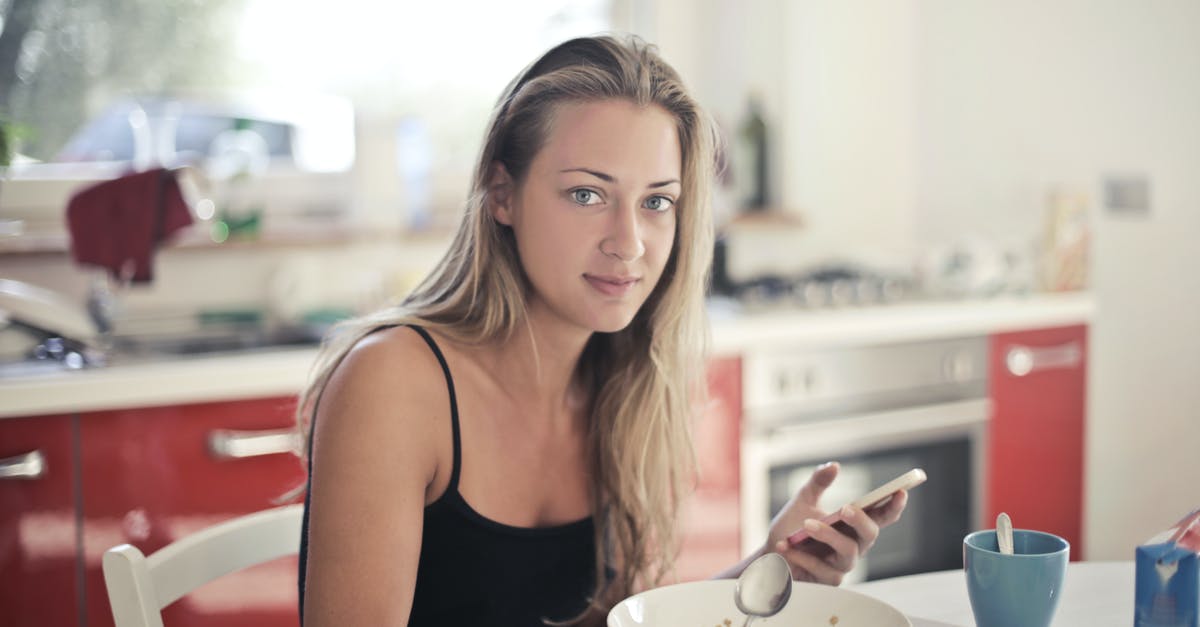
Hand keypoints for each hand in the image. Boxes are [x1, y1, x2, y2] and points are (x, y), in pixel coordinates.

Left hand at [762, 462, 907, 585]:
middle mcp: (854, 545)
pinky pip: (823, 568)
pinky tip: (786, 547)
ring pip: (848, 551)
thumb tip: (833, 466)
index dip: (893, 505)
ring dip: (827, 535)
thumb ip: (818, 483)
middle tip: (846, 508)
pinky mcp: (829, 579)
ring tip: (806, 525)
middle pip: (871, 534)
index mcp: (853, 525)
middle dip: (861, 520)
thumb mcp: (803, 500)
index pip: (880, 516)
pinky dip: (803, 556)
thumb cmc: (792, 527)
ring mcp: (843, 564)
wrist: (770, 553)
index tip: (901, 491)